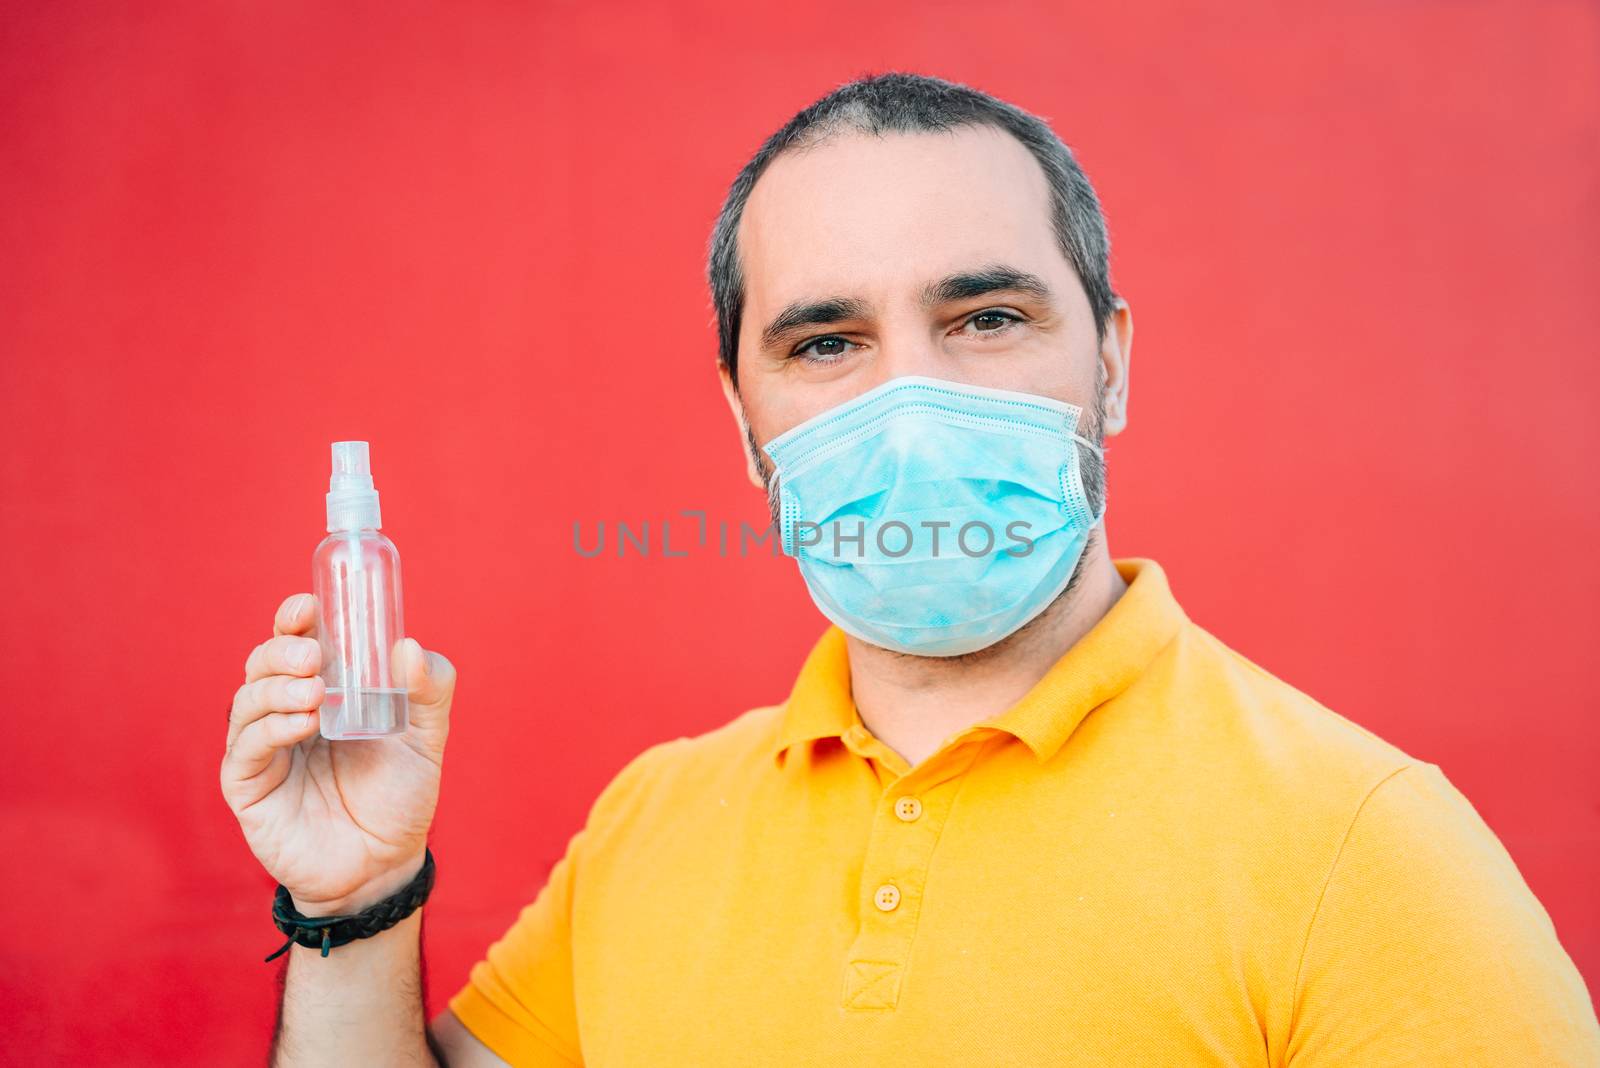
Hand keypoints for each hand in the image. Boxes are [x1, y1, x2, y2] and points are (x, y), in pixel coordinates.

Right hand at [220, 593, 454, 915]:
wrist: (386, 865)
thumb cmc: (399, 797)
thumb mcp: (426, 738)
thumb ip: (430, 691)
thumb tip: (410, 648)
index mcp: (324, 691)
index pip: (296, 642)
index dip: (294, 618)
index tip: (308, 605)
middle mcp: (286, 713)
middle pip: (263, 663)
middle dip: (282, 649)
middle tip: (313, 655)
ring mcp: (264, 749)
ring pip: (246, 700)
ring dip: (276, 688)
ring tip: (314, 695)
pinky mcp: (248, 787)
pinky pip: (245, 748)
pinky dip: (269, 728)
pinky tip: (302, 725)